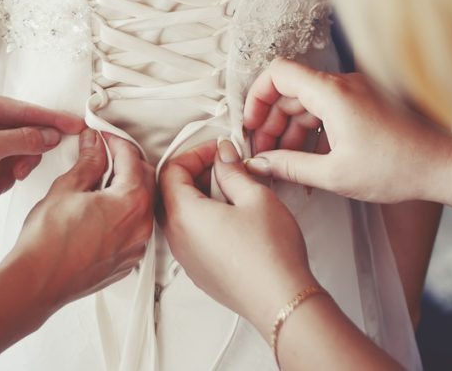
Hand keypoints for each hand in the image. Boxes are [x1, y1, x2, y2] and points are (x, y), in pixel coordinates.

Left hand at [0, 87, 84, 217]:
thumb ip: (22, 140)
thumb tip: (50, 135)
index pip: (23, 109)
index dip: (51, 120)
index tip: (76, 126)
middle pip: (21, 131)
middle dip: (23, 155)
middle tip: (21, 173)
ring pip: (14, 149)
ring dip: (11, 170)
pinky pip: (2, 162)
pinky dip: (1, 177)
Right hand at [10, 131, 154, 310]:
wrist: (38, 281)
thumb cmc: (48, 242)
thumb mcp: (67, 188)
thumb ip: (88, 162)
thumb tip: (94, 146)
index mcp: (130, 202)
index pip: (132, 158)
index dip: (115, 142)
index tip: (103, 138)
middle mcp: (140, 226)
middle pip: (145, 180)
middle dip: (127, 163)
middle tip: (104, 155)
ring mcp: (135, 247)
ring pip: (143, 206)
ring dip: (129, 189)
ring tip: (102, 181)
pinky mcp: (126, 262)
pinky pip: (135, 230)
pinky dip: (125, 215)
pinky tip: (102, 211)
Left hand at [159, 139, 316, 332]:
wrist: (281, 301)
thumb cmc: (271, 254)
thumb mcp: (255, 197)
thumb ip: (233, 170)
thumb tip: (223, 155)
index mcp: (183, 215)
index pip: (171, 170)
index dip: (195, 154)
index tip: (218, 151)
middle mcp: (176, 238)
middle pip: (171, 192)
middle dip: (197, 173)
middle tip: (226, 168)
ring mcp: (185, 257)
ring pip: (180, 214)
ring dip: (201, 196)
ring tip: (234, 192)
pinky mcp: (198, 270)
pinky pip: (190, 235)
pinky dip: (204, 218)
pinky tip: (234, 218)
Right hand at [243, 59, 451, 203]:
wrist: (444, 166)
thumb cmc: (397, 168)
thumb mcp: (334, 174)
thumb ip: (289, 167)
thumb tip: (259, 165)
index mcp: (332, 93)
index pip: (278, 73)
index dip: (257, 97)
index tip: (250, 125)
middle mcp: (342, 85)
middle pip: (290, 92)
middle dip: (271, 121)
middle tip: (263, 154)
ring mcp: (355, 93)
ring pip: (307, 103)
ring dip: (291, 130)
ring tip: (284, 163)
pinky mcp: (365, 104)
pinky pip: (327, 111)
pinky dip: (312, 131)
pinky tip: (309, 160)